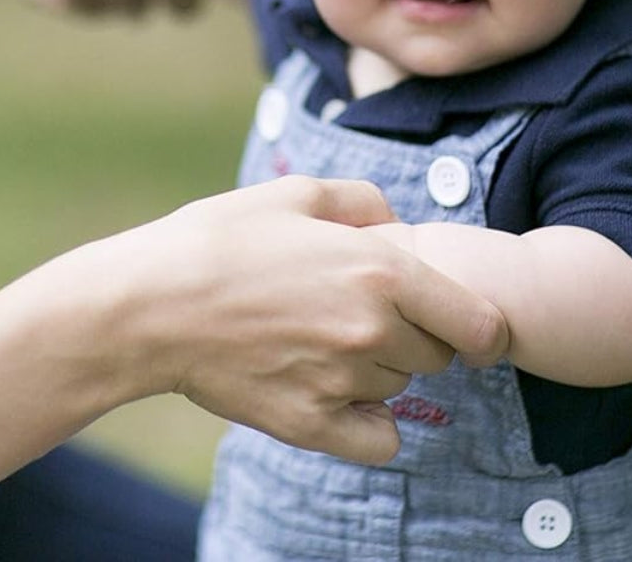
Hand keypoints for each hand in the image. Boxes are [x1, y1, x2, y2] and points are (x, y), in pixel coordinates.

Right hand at [106, 177, 508, 463]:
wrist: (150, 305)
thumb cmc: (218, 239)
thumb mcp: (293, 193)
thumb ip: (362, 200)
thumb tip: (396, 224)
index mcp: (380, 271)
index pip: (480, 324)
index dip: (480, 324)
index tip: (463, 321)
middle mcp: (373, 331)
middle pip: (438, 355)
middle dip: (415, 333)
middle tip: (360, 311)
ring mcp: (344, 382)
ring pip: (400, 388)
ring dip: (380, 367)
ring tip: (322, 336)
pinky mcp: (312, 424)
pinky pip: (379, 439)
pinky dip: (369, 420)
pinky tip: (337, 392)